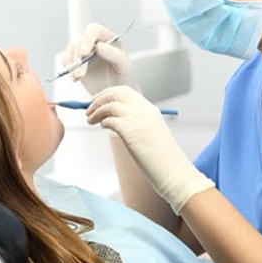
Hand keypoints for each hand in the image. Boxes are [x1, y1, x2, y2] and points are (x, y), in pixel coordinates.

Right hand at [59, 23, 135, 94]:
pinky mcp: (74, 59)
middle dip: (78, 59)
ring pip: (71, 50)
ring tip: (78, 78)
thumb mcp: (124, 67)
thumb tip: (99, 46)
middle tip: (81, 75)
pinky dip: (68, 68)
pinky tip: (75, 78)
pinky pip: (65, 58)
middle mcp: (94, 41)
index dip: (87, 39)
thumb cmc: (121, 76)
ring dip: (72, 65)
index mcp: (108, 38)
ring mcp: (83, 50)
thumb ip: (115, 55)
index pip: (94, 30)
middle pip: (80, 42)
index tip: (84, 54)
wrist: (113, 89)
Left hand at [86, 86, 213, 213]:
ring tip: (90, 119)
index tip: (98, 101)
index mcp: (148, 108)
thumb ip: (134, 122)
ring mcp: (136, 118)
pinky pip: (109, 120)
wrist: (172, 170)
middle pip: (115, 93)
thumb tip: (111, 118)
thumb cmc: (160, 156)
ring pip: (109, 105)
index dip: (108, 94)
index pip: (124, 92)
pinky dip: (102, 121)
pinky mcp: (129, 129)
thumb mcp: (149, 132)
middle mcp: (143, 109)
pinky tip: (102, 127)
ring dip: (96, 111)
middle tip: (89, 107)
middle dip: (99, 98)